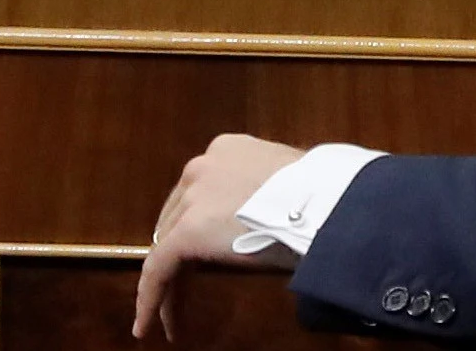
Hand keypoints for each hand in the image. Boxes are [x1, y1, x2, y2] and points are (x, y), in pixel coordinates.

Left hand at [134, 134, 304, 341]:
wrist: (326, 202)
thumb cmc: (319, 195)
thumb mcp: (284, 182)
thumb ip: (262, 192)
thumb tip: (263, 217)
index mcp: (226, 151)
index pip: (198, 194)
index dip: (198, 227)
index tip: (203, 252)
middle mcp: (201, 168)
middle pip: (176, 219)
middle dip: (178, 257)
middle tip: (183, 289)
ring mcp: (191, 199)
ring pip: (167, 248)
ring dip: (168, 284)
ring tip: (170, 317)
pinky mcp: (186, 232)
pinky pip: (158, 271)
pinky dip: (150, 299)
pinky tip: (149, 324)